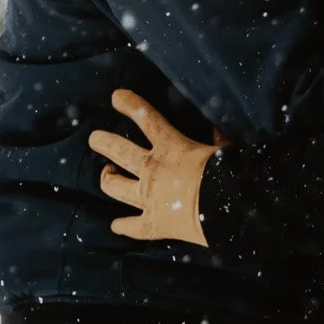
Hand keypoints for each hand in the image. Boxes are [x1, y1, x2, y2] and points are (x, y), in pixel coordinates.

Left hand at [89, 88, 217, 244]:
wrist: (227, 211)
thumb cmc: (228, 175)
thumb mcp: (225, 152)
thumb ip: (218, 141)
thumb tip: (217, 128)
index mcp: (171, 147)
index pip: (146, 119)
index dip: (129, 105)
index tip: (116, 97)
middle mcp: (152, 169)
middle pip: (119, 151)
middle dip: (103, 142)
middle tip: (94, 139)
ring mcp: (148, 198)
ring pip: (115, 186)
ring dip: (106, 178)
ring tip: (106, 173)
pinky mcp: (152, 224)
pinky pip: (131, 227)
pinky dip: (122, 226)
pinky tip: (116, 225)